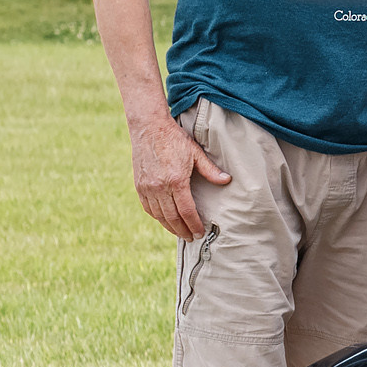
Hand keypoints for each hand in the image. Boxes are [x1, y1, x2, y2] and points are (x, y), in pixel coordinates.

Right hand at [131, 116, 230, 239]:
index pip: (187, 211)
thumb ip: (211, 170)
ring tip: (180, 233)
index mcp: (176, 181)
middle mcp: (159, 187)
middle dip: (183, 230)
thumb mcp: (196, 153)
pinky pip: (148, 208)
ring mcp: (147, 188)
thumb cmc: (174, 139)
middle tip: (191, 238)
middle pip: (172, 217)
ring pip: (159, 215)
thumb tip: (227, 180)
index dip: (194, 224)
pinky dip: (157, 217)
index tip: (200, 233)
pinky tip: (165, 220)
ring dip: (170, 227)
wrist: (149, 128)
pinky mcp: (139, 186)